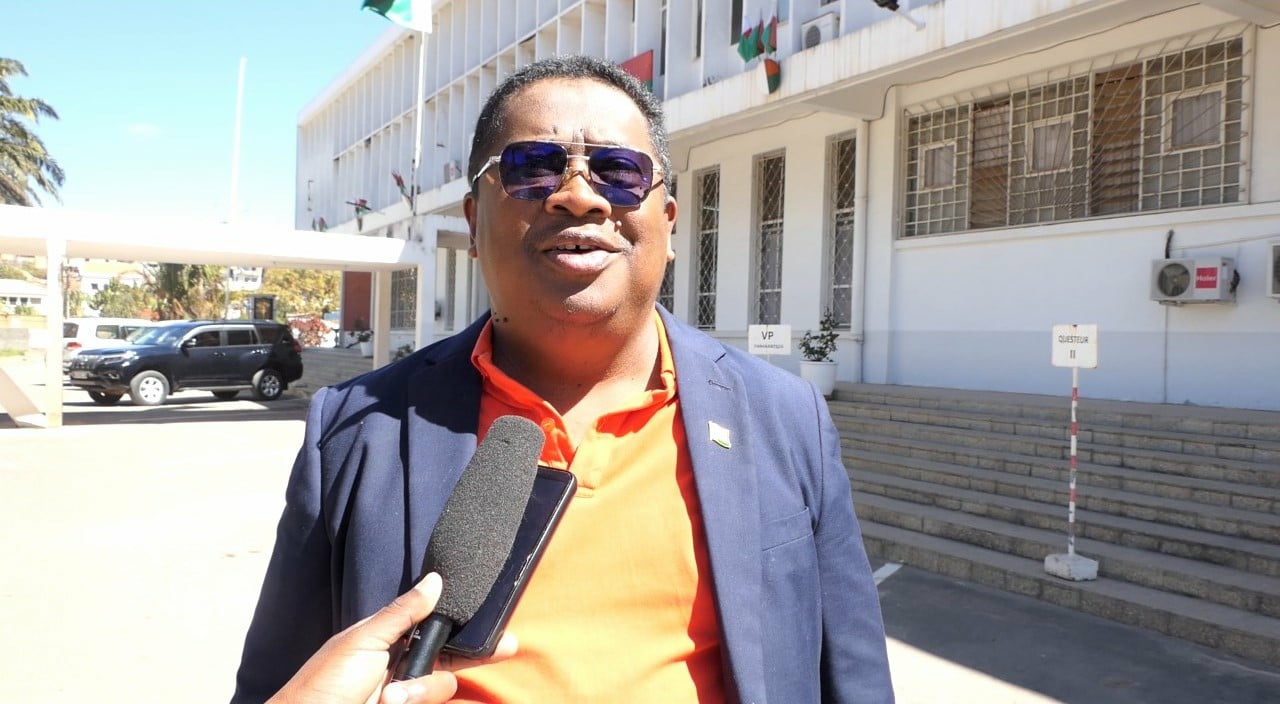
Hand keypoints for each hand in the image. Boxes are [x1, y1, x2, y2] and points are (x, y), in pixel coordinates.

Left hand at [267, 573, 517, 703]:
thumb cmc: (323, 683)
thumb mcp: (363, 640)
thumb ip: (403, 613)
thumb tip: (435, 580)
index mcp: (391, 638)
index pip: (437, 626)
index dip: (466, 625)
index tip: (496, 622)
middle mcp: (402, 665)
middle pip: (452, 656)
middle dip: (470, 654)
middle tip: (506, 647)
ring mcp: (405, 693)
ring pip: (442, 684)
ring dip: (419, 689)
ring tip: (389, 695)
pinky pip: (430, 701)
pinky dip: (414, 700)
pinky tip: (390, 703)